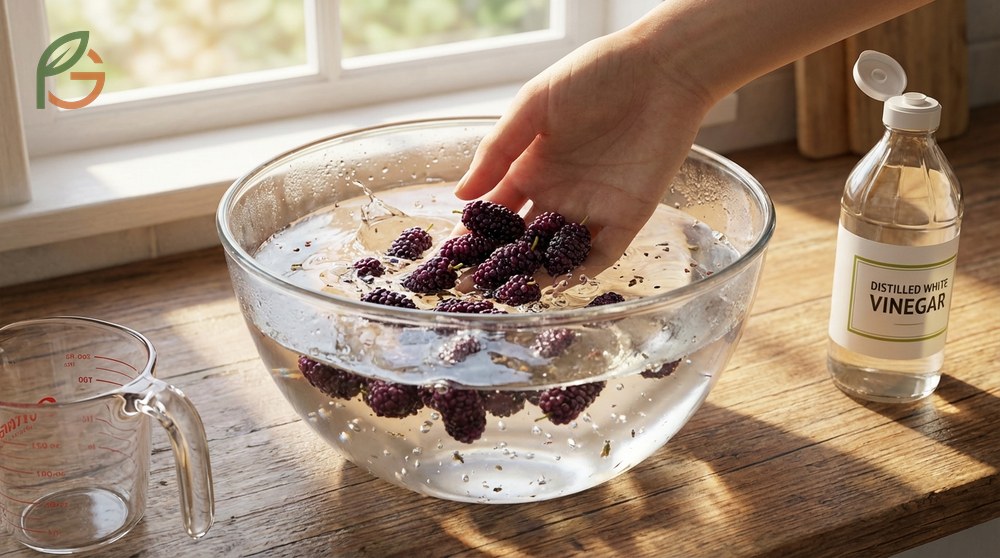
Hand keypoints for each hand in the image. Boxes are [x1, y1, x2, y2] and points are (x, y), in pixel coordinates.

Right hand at [453, 30, 711, 275]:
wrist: (660, 71)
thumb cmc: (594, 75)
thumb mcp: (533, 106)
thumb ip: (497, 150)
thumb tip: (460, 195)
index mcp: (530, 168)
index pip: (495, 212)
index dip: (473, 235)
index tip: (449, 259)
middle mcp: (558, 194)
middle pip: (522, 240)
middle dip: (497, 265)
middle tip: (471, 289)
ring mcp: (591, 208)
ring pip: (558, 253)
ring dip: (535, 275)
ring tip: (510, 296)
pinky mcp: (626, 218)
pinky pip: (600, 255)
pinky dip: (579, 272)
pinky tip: (558, 286)